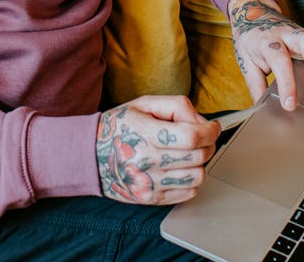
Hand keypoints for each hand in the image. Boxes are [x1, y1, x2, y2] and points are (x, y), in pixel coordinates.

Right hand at [96, 95, 219, 205]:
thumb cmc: (120, 127)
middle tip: (201, 137)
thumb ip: (177, 106)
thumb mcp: (144, 104)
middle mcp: (146, 160)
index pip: (191, 136)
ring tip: (189, 154)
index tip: (213, 127)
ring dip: (200, 163)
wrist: (90, 156)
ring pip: (197, 176)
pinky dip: (191, 180)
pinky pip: (188, 192)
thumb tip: (202, 122)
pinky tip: (180, 168)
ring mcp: (149, 183)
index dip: (210, 131)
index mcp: (145, 133)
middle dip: (208, 143)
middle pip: (198, 156)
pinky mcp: (151, 198)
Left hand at [228, 0, 303, 110]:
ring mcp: (303, 32)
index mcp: (268, 41)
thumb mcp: (246, 61)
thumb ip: (255, 84)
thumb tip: (258, 109)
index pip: (279, 59)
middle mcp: (288, 34)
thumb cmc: (252, 41)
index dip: (286, 82)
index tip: (290, 104)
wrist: (253, 14)